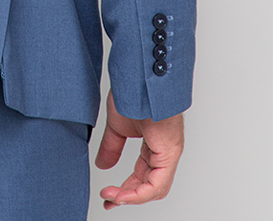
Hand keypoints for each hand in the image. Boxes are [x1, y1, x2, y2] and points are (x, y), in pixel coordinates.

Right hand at [94, 89, 184, 209]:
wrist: (140, 72)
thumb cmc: (134, 90)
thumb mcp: (118, 125)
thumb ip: (112, 147)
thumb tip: (103, 166)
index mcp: (156, 144)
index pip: (144, 176)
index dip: (126, 189)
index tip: (109, 194)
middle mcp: (165, 149)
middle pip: (150, 185)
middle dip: (128, 196)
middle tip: (108, 200)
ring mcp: (169, 150)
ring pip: (156, 187)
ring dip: (132, 197)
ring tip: (112, 197)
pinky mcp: (169, 150)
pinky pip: (158, 182)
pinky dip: (140, 192)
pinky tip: (123, 194)